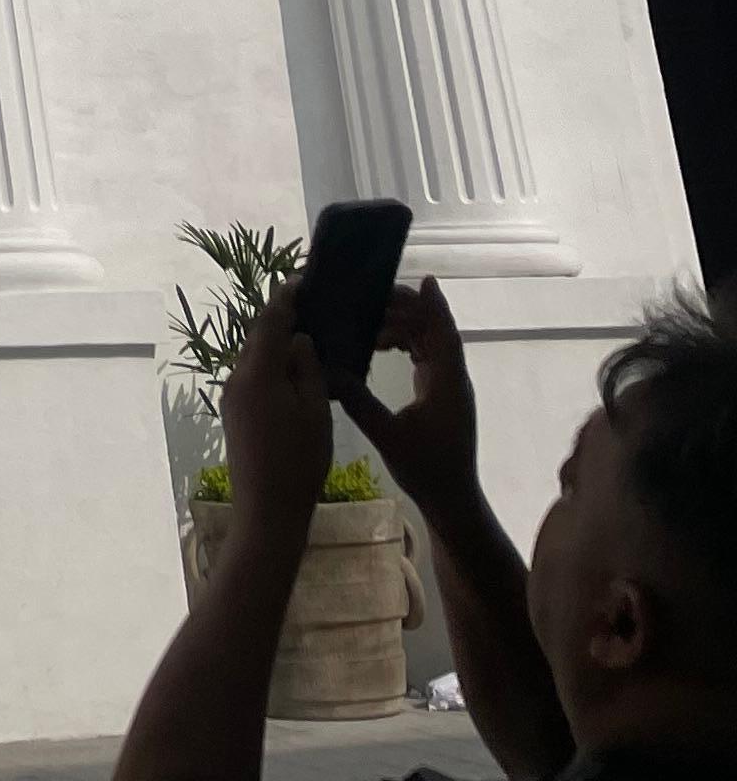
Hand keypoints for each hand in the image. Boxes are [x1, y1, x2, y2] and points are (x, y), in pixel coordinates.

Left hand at [219, 284, 332, 536]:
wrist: (267, 512)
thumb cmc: (298, 462)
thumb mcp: (315, 412)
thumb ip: (306, 368)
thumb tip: (299, 339)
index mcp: (256, 372)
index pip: (269, 319)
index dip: (286, 296)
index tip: (304, 278)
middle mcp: (236, 377)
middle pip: (259, 336)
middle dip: (283, 320)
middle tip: (313, 309)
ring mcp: (232, 396)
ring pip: (255, 358)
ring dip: (278, 347)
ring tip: (310, 341)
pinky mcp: (234, 414)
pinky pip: (253, 378)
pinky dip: (272, 368)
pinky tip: (295, 376)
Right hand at [342, 280, 480, 519]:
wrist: (451, 501)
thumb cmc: (425, 470)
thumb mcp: (387, 435)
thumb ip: (358, 401)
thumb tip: (327, 369)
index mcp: (447, 383)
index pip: (444, 333)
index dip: (435, 305)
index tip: (423, 279)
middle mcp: (453, 379)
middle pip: (434, 331)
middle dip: (406, 311)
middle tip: (369, 299)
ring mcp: (448, 386)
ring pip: (429, 342)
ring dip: (403, 327)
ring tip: (369, 321)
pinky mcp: (441, 394)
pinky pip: (425, 355)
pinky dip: (405, 343)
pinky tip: (379, 344)